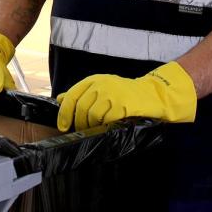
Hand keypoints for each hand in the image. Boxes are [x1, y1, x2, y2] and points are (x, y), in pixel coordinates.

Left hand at [56, 62, 196, 131]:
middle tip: (81, 131)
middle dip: (78, 123)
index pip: (72, 96)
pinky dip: (104, 127)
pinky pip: (106, 120)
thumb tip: (60, 99)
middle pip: (81, 107)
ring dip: (91, 126)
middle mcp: (101, 85)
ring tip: (95, 130)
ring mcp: (112, 94)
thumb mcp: (101, 87)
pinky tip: (107, 128)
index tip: (63, 125)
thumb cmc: (125, 93)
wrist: (152, 94)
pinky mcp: (123, 105)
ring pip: (92, 115)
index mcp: (94, 80)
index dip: (64, 113)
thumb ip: (81, 93)